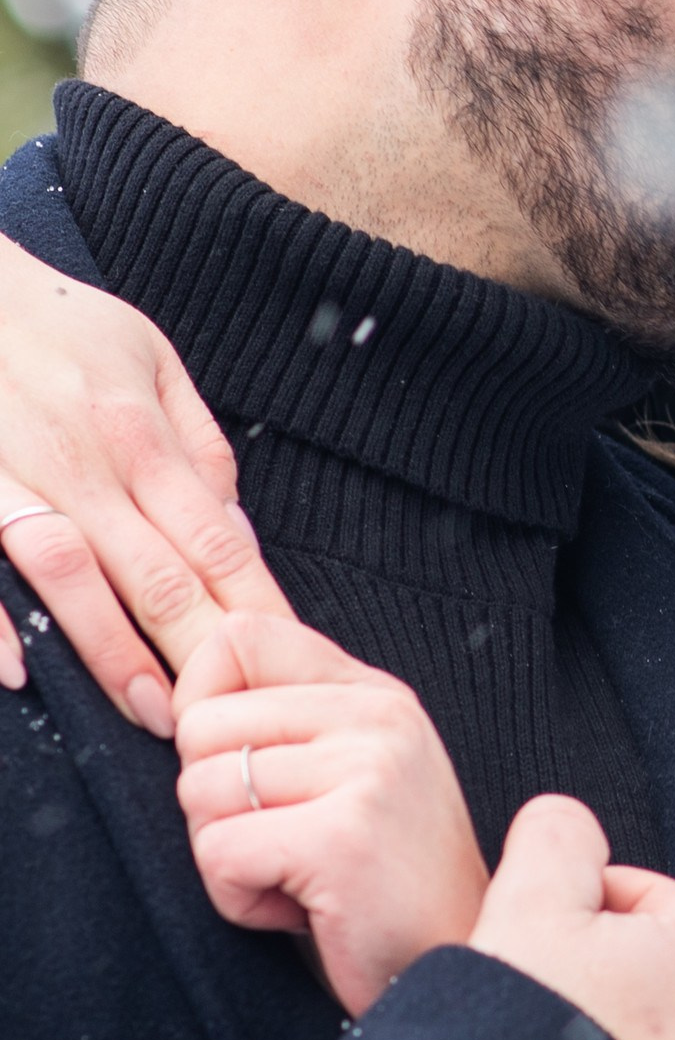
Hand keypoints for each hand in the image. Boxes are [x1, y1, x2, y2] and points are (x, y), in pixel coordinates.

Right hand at [0, 232, 290, 728]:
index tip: (284, 662)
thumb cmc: (54, 323)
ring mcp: (12, 478)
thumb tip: (237, 526)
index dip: (252, 606)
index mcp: (139, 433)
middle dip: (197, 651)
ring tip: (151, 713)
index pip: (215, 538)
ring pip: (73, 576)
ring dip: (114, 653)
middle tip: (227, 716)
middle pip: (157, 570)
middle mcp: (83, 461)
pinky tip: (25, 672)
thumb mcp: (148, 356)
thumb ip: (198, 442)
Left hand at [175, 612, 488, 1015]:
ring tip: (298, 879)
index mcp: (374, 692)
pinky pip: (218, 854)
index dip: (200, 699)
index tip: (232, 765)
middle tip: (282, 845)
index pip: (240, 635)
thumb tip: (167, 702)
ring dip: (227, 858)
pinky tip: (302, 910)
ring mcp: (367, 771)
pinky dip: (240, 901)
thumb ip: (284, 724)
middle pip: (201, 726)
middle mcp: (377, 717)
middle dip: (213, 804)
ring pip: (200, 792)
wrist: (454, 966)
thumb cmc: (384, 885)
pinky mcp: (342, 838)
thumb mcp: (351, 776)